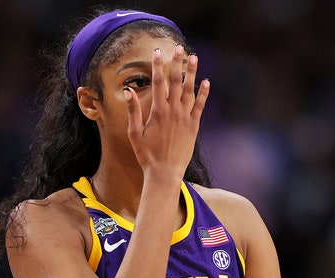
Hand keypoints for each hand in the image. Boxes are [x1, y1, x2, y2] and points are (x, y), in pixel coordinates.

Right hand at [125, 45, 209, 178]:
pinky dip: (203, 93)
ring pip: (189, 90)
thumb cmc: (146, 154)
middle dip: (177, 63)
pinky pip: (200, 106)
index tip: (157, 52)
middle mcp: (173, 111)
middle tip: (179, 48)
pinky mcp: (194, 126)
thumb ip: (133, 110)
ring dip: (191, 73)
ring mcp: (185, 118)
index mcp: (157, 111)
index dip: (158, 66)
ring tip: (194, 57)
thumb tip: (128, 91)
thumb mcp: (134, 133)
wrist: (164, 172)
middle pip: (175, 81)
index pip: (158, 82)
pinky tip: (205, 82)